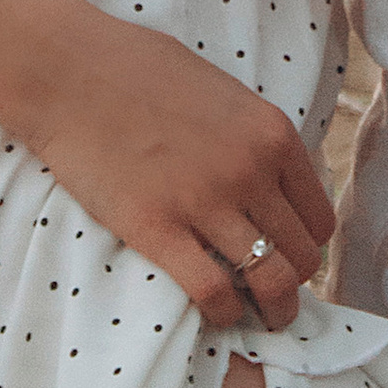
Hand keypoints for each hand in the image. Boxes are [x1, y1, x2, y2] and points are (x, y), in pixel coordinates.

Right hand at [16, 13, 338, 329]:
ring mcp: (205, 200)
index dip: (306, 246)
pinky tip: (216, 311)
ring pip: (271, 281)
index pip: (318, 218)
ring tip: (258, 317)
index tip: (286, 258)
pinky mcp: (158, 228)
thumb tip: (270, 176)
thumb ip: (252, 135)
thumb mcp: (221, 91)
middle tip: (271, 294)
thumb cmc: (138, 70)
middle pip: (301, 255)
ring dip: (270, 308)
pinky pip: (213, 292)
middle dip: (291, 282)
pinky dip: (223, 312)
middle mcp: (250, 169)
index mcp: (271, 133)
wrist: (69, 70)